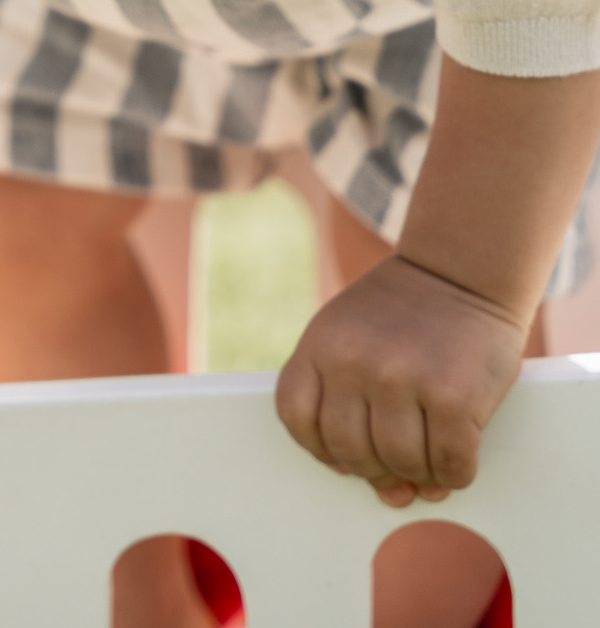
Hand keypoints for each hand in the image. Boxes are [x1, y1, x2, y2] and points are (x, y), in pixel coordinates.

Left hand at [274, 255, 526, 506]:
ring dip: (418, 474)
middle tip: (398, 465)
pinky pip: (449, 464)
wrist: (463, 271)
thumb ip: (347, 396)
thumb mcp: (350, 331)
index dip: (322, 449)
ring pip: (401, 464)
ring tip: (429, 460)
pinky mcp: (451, 396)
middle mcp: (354, 362)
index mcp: (321, 345)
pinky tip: (458, 458)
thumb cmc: (406, 311)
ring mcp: (402, 378)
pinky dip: (455, 474)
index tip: (345, 455)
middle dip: (376, 469)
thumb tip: (386, 490)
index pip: (297, 419)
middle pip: (351, 452)